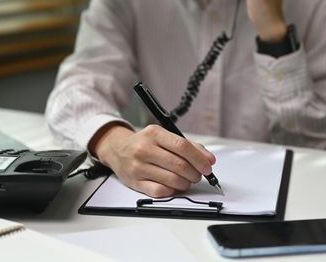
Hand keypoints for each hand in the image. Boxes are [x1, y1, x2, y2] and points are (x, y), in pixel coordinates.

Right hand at [91, 124, 215, 197]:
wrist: (117, 150)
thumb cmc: (144, 144)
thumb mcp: (163, 137)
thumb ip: (188, 146)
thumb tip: (208, 159)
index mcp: (154, 134)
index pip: (182, 146)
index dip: (199, 158)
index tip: (208, 166)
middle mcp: (144, 149)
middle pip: (179, 165)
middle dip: (194, 173)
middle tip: (197, 175)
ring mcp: (138, 166)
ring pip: (172, 180)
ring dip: (185, 183)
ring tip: (186, 181)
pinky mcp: (135, 182)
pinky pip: (160, 191)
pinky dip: (171, 191)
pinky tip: (172, 186)